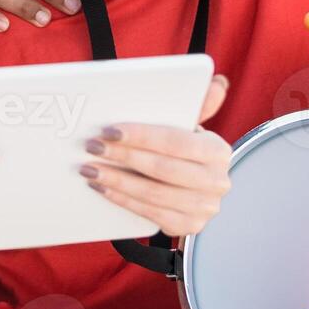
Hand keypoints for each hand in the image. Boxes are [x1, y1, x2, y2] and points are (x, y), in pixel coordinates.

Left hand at [83, 76, 230, 234]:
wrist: (194, 189)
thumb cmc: (184, 152)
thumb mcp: (190, 127)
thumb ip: (198, 105)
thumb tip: (217, 82)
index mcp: (218, 151)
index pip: (176, 142)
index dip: (141, 136)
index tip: (110, 130)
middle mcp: (217, 182)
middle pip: (162, 169)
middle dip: (123, 157)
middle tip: (93, 147)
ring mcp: (205, 208)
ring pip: (153, 194)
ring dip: (117, 180)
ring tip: (90, 168)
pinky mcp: (188, 226)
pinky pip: (150, 214)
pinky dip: (122, 200)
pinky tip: (102, 187)